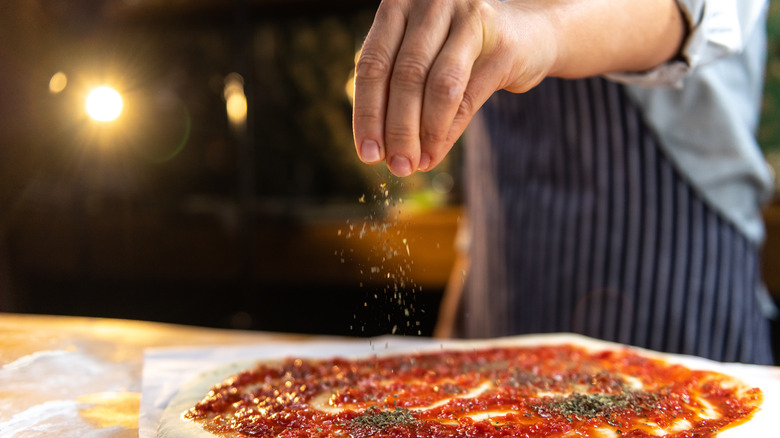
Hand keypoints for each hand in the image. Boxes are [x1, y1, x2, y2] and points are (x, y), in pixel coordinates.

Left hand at [352, 0, 557, 175]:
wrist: (528, 33)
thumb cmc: (462, 51)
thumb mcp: (423, 59)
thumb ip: (397, 89)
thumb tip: (378, 149)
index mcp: (400, 3)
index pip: (373, 63)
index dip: (367, 112)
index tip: (366, 152)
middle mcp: (431, 3)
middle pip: (404, 76)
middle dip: (396, 129)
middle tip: (395, 166)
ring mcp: (468, 17)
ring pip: (436, 87)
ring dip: (423, 134)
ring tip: (416, 163)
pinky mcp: (501, 43)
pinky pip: (467, 96)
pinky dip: (447, 132)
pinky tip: (436, 153)